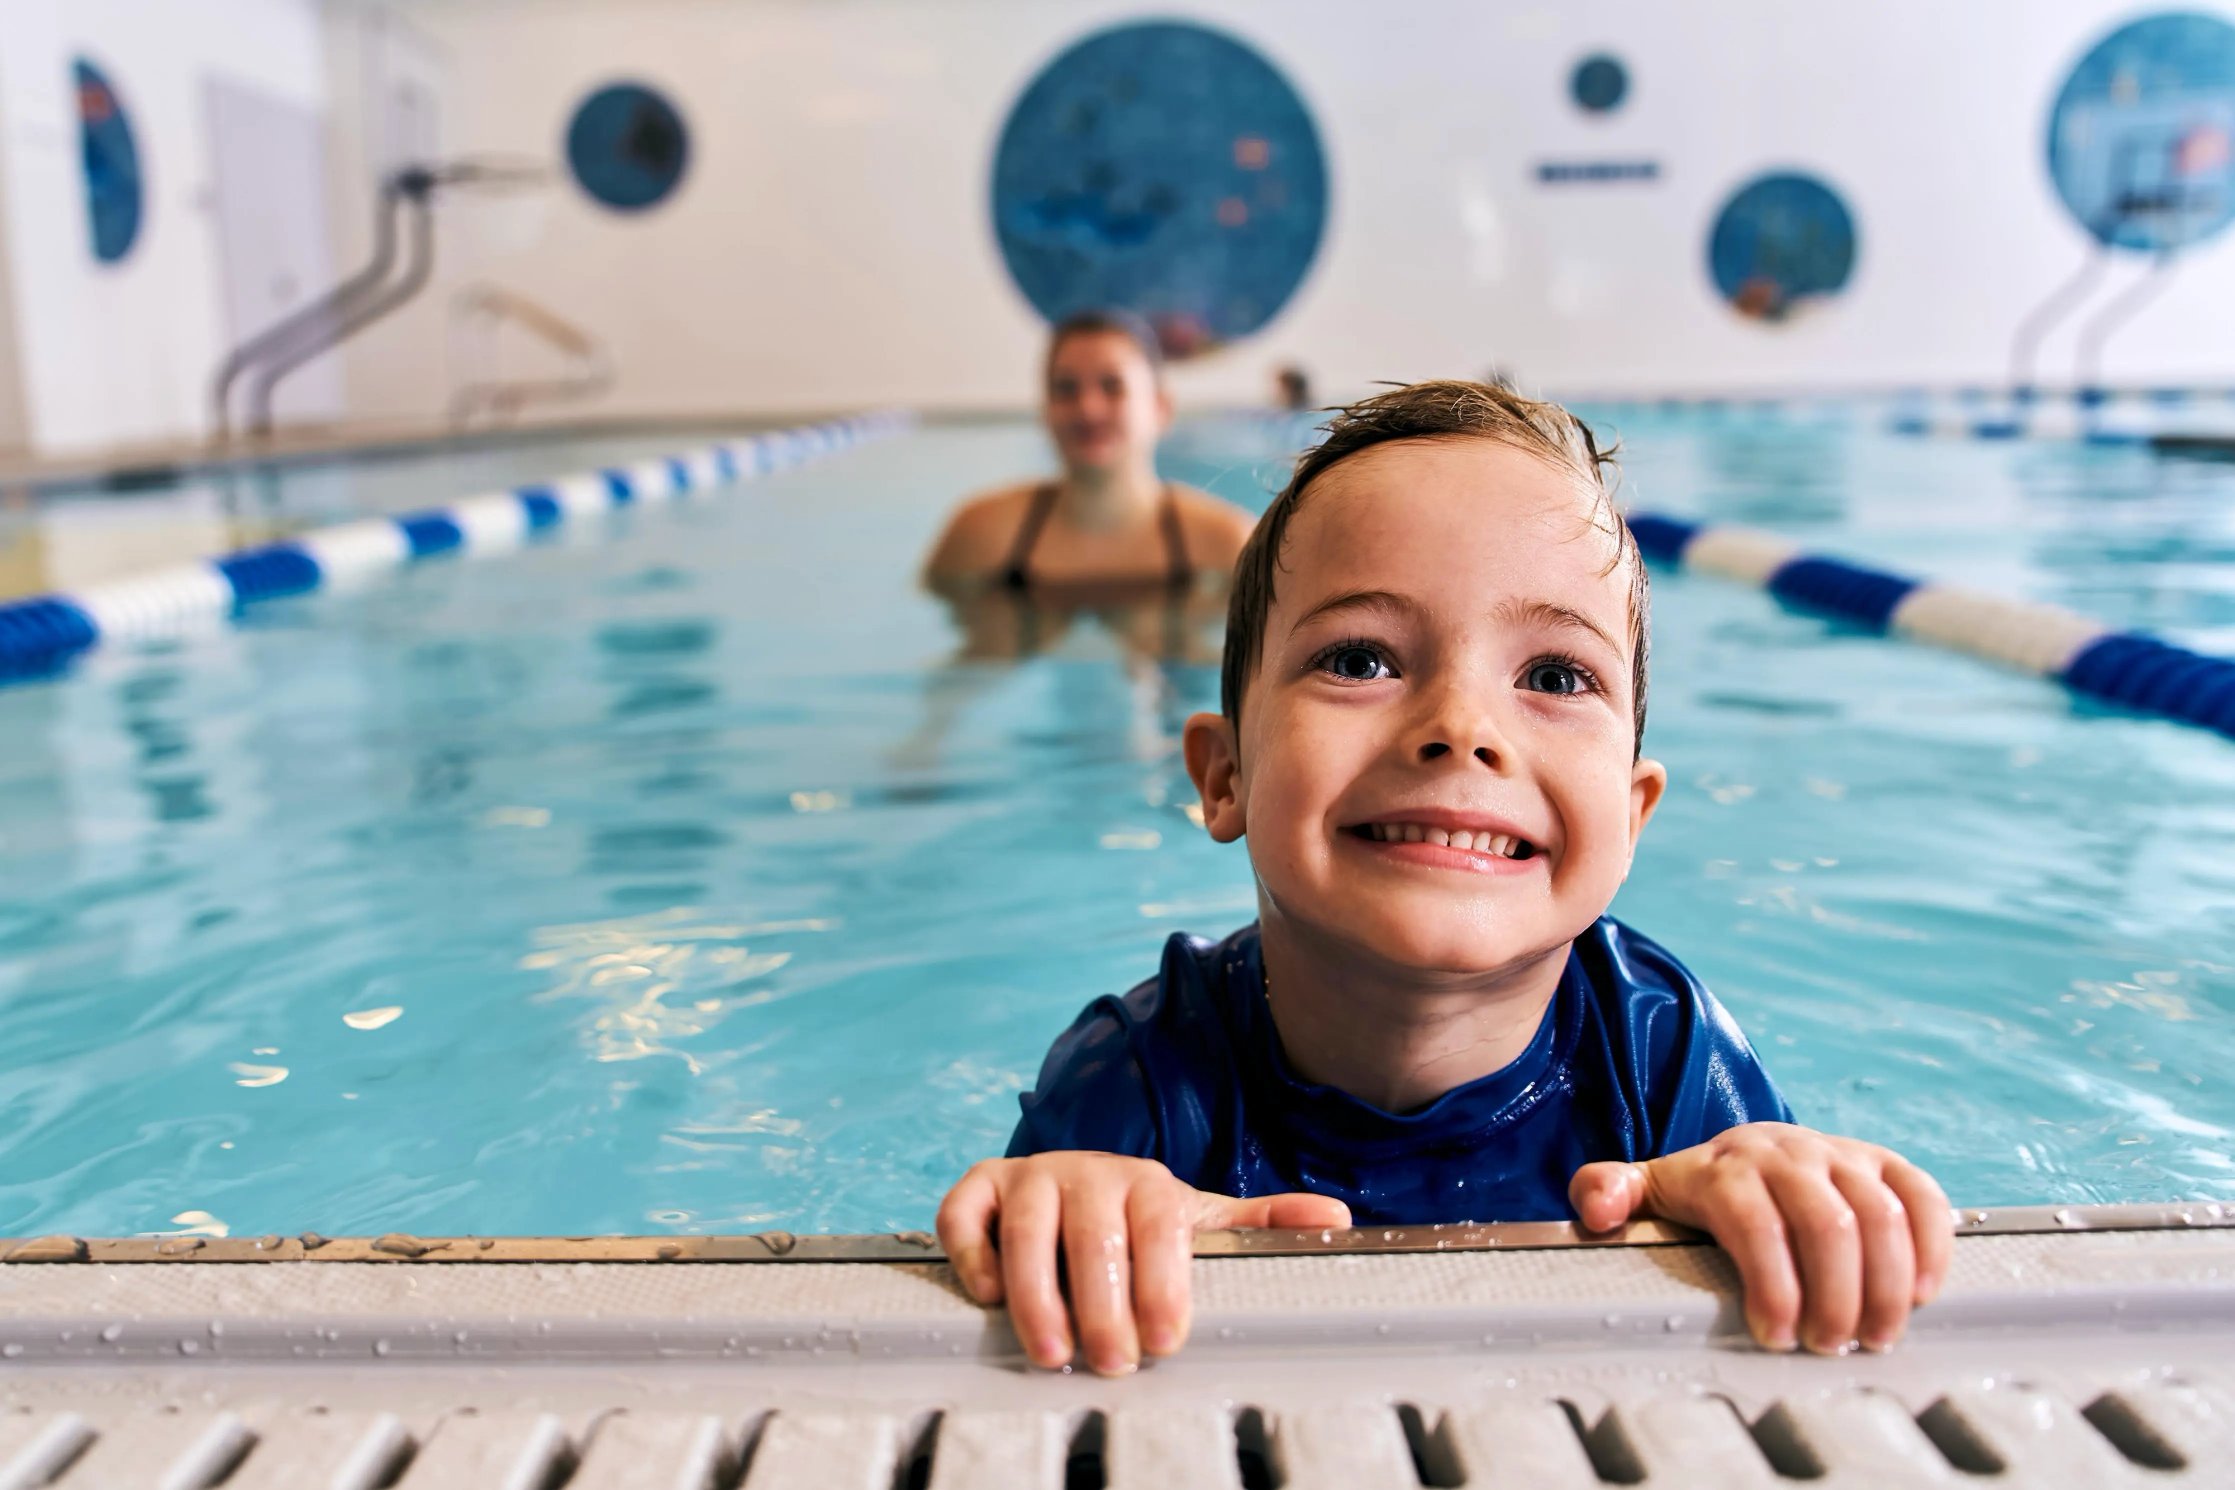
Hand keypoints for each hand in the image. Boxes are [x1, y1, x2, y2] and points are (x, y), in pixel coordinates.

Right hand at [936, 1152, 1350, 1374]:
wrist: (1072, 1187)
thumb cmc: (1138, 1223)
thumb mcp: (1200, 1224)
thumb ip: (1261, 1227)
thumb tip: (1338, 1219)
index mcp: (1147, 1183)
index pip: (1158, 1228)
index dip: (1162, 1283)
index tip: (1167, 1339)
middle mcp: (1087, 1172)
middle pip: (1093, 1234)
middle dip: (1102, 1304)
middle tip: (1110, 1363)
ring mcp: (1030, 1178)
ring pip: (1028, 1228)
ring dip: (1038, 1293)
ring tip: (1052, 1350)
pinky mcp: (980, 1189)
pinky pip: (964, 1213)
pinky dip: (974, 1252)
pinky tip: (990, 1295)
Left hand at [1569, 1123, 1951, 1354]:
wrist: (1749, 1149)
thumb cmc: (1701, 1189)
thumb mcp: (1647, 1190)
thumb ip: (1607, 1192)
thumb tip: (1595, 1209)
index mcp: (1727, 1165)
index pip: (1754, 1220)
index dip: (1771, 1283)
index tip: (1776, 1337)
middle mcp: (1787, 1151)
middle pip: (1826, 1222)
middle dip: (1833, 1295)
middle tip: (1831, 1347)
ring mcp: (1841, 1154)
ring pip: (1880, 1213)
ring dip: (1884, 1283)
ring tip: (1876, 1337)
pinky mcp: (1886, 1163)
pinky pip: (1923, 1195)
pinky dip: (1931, 1245)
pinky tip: (1920, 1294)